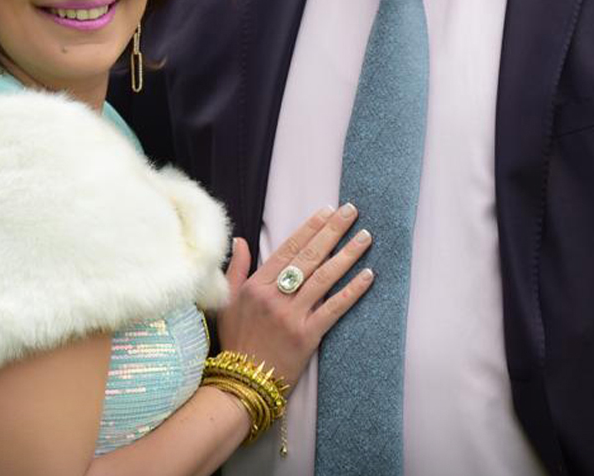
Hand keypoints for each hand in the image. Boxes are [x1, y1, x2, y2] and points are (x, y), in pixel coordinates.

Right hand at [216, 203, 372, 388]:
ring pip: (324, 278)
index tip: (327, 211)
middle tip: (351, 211)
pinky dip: (352, 291)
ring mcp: (291, 316)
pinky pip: (334, 308)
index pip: (288, 248)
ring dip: (347, 255)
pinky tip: (368, 276)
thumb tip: (241, 239)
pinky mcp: (307, 336)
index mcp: (256, 284)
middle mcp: (274, 296)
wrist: (242, 383)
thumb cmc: (236, 341)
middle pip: (309, 256)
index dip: (310, 227)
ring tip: (365, 237)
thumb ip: (235, 268)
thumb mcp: (226, 301)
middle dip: (332, 231)